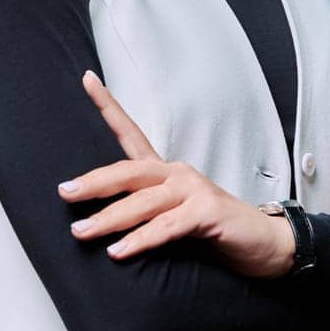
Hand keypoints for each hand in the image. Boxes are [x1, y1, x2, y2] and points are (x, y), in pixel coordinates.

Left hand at [58, 70, 298, 278]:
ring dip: (109, 218)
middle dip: (93, 182)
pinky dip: (141, 239)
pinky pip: (166, 225)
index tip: (86, 79)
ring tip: (81, 231)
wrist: (265, 246)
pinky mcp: (207, 211)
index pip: (131, 133)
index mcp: (166, 172)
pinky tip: (119, 251)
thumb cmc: (215, 231)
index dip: (108, 105)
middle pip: (128, 171)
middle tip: (64, 192)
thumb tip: (99, 225)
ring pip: (142, 201)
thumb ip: (144, 216)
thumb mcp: (173, 219)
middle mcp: (177, 174)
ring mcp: (194, 190)